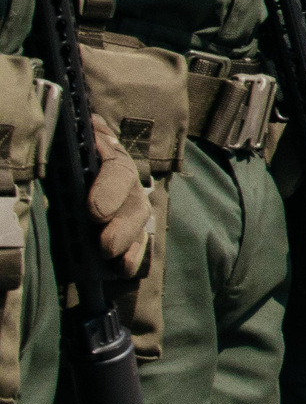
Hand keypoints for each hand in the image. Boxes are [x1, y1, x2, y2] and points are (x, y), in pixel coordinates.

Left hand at [84, 116, 150, 277]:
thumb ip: (77, 143)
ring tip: (117, 263)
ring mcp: (129, 200)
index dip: (109, 191)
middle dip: (121, 226)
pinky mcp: (129, 223)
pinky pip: (139, 239)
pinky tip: (124, 269)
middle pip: (133, 201)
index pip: (116, 169)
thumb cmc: (68, 153)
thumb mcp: (68, 145)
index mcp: (107, 151)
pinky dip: (134, 255)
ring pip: (139, 220)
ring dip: (129, 243)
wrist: (70, 158)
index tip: (94, 213)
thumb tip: (87, 133)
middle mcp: (124, 177)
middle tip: (105, 246)